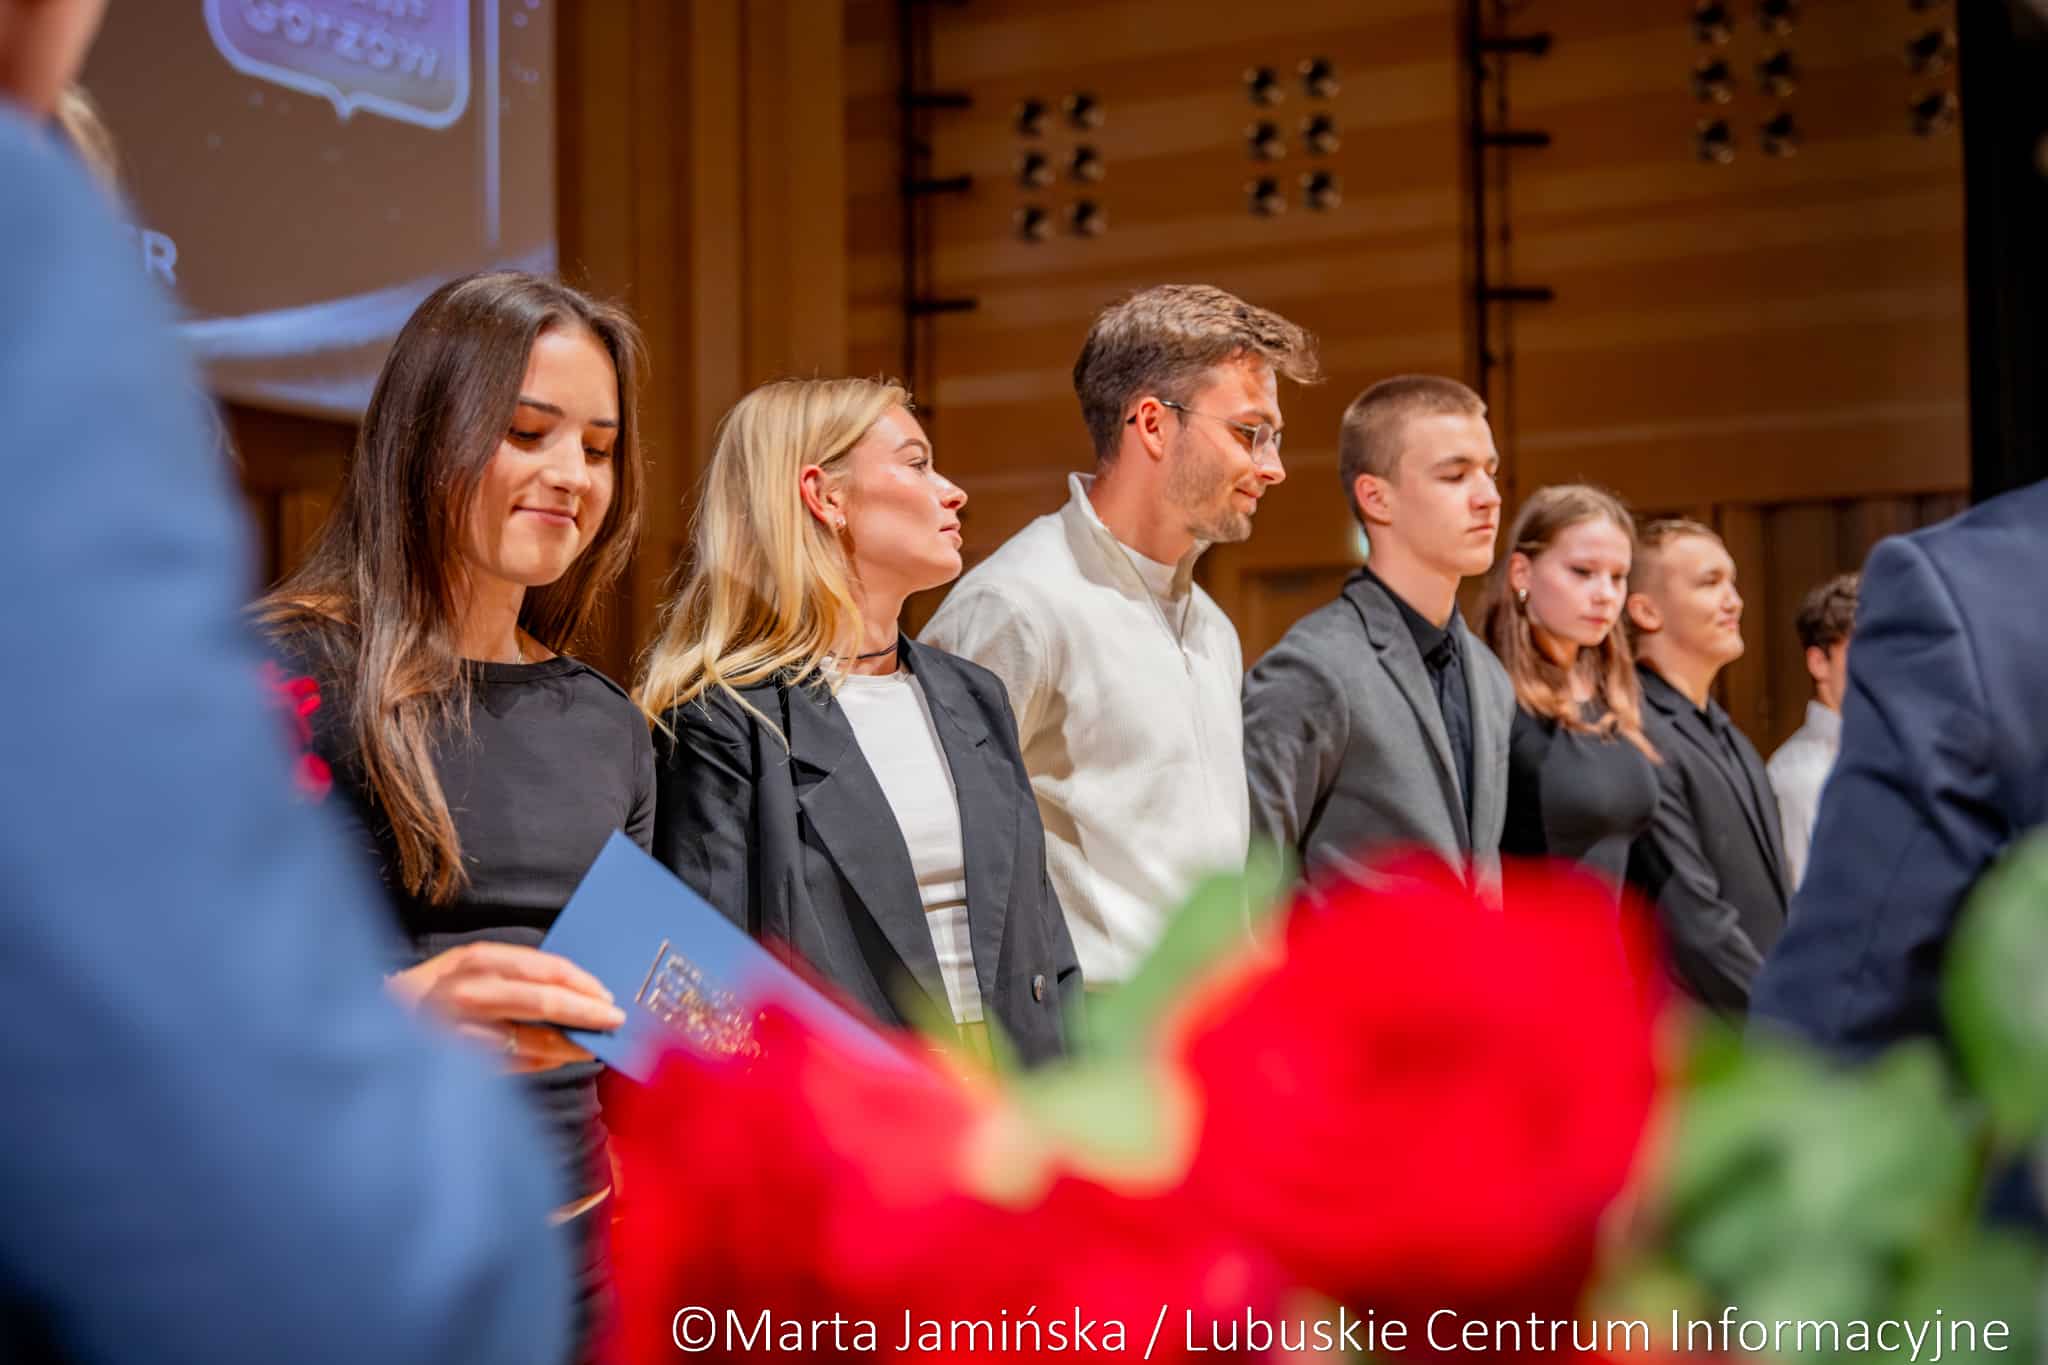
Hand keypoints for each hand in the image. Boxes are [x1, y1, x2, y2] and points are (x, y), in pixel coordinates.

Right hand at [388, 942, 625, 1073]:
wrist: (371, 1021)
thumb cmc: (436, 993)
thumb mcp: (470, 970)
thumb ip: (515, 977)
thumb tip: (575, 993)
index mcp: (474, 960)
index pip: (541, 967)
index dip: (580, 981)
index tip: (608, 993)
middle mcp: (464, 990)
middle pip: (539, 1001)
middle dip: (584, 1013)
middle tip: (615, 1021)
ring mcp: (456, 1029)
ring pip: (527, 1039)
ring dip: (567, 1045)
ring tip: (591, 1046)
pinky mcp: (451, 1062)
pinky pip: (507, 1065)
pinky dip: (536, 1063)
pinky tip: (555, 1060)